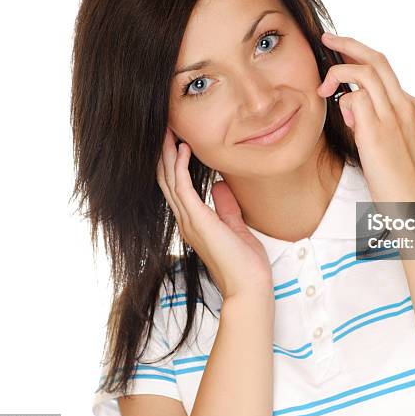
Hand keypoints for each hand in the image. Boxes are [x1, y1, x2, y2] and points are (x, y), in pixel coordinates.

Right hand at [157, 127, 273, 300]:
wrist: (249, 286)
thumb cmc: (244, 262)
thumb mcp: (235, 226)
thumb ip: (225, 207)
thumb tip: (220, 185)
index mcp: (193, 221)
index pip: (176, 186)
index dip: (173, 163)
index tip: (176, 140)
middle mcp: (186, 219)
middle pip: (167, 179)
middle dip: (165, 153)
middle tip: (166, 129)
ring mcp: (189, 220)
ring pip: (170, 180)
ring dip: (168, 154)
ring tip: (169, 131)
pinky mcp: (197, 220)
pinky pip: (183, 187)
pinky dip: (180, 166)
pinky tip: (183, 149)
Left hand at [317, 32, 414, 204]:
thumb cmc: (403, 182)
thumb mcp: (395, 144)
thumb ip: (375, 119)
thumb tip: (351, 104)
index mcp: (414, 107)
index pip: (385, 71)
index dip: (361, 58)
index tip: (343, 53)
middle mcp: (407, 105)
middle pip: (377, 59)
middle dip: (349, 43)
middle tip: (327, 37)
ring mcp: (395, 116)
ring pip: (365, 72)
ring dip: (338, 70)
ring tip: (322, 85)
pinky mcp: (379, 132)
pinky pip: (355, 98)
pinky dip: (343, 101)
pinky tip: (341, 118)